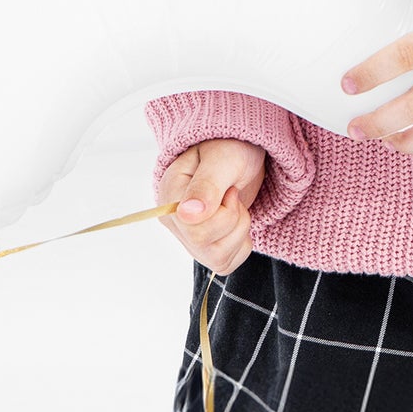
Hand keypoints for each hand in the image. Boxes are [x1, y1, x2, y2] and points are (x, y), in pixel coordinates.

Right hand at [156, 137, 266, 274]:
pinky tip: (236, 220)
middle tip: (233, 194)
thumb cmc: (229, 147)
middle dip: (234, 220)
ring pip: (218, 259)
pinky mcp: (206, 250)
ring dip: (240, 231)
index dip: (223, 214)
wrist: (240, 151)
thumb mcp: (222, 159)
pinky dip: (242, 244)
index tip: (229, 188)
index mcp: (169, 196)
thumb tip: (187, 215)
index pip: (194, 230)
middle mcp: (174, 222)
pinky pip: (227, 264)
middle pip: (206, 247)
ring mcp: (188, 239)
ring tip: (235, 205)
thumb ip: (206, 186)